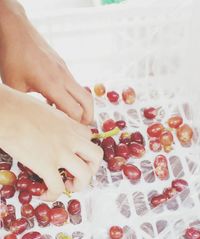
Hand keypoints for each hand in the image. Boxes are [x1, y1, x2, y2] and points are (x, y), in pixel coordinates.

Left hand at [0, 0, 92, 123]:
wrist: (16, 29)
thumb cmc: (13, 56)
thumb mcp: (14, 85)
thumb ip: (27, 104)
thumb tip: (31, 118)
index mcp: (52, 85)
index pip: (75, 111)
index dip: (76, 125)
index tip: (72, 133)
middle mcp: (64, 78)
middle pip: (88, 102)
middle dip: (88, 117)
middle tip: (82, 128)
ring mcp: (65, 71)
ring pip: (83, 92)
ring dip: (82, 107)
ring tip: (73, 118)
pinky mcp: (63, 66)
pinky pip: (74, 85)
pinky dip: (74, 97)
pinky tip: (60, 102)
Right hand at [0, 84, 102, 200]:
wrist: (5, 111)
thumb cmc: (17, 106)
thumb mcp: (44, 110)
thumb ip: (53, 122)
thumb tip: (47, 130)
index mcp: (68, 123)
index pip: (89, 136)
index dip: (84, 149)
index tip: (74, 155)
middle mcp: (70, 138)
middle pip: (97, 156)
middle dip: (91, 169)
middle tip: (77, 174)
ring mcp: (60, 152)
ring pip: (85, 174)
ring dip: (78, 185)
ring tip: (65, 186)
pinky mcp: (45, 164)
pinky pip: (57, 187)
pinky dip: (52, 195)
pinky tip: (43, 194)